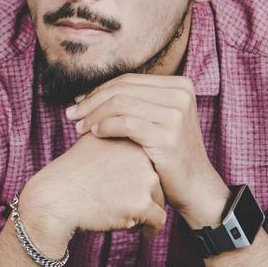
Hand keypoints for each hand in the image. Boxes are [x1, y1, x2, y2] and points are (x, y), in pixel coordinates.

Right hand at [19, 131, 168, 244]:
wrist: (54, 200)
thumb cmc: (68, 174)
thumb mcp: (90, 143)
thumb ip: (111, 137)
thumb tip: (122, 135)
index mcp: (131, 140)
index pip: (149, 159)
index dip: (141, 175)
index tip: (133, 187)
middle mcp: (141, 157)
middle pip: (157, 180)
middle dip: (147, 193)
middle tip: (131, 204)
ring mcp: (144, 181)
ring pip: (159, 200)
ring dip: (148, 210)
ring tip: (132, 217)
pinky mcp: (141, 205)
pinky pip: (158, 220)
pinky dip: (152, 228)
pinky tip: (145, 233)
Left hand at [64, 74, 229, 227]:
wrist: (195, 186)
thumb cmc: (169, 154)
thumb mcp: (160, 120)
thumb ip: (137, 103)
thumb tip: (93, 93)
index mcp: (179, 85)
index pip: (128, 80)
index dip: (99, 90)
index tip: (78, 101)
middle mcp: (180, 95)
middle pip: (122, 89)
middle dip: (91, 101)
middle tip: (72, 114)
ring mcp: (176, 115)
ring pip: (120, 104)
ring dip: (94, 114)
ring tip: (79, 127)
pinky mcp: (167, 136)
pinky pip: (125, 124)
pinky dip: (105, 126)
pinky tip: (94, 134)